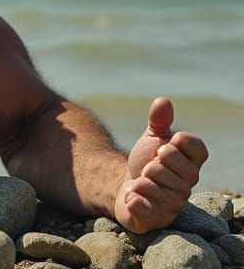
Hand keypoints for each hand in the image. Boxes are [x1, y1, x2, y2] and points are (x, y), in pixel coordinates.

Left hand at [114, 97, 207, 232]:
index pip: (195, 146)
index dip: (176, 142)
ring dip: (139, 178)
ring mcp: (174, 203)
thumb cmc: (145, 161)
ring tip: (142, 182)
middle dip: (150, 161)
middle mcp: (188, 184)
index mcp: (193, 163)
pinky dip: (133, 198)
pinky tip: (133, 196)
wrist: (125, 187)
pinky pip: (144, 206)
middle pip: (167, 161)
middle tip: (149, 168)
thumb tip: (162, 101)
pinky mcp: (157, 219)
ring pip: (152, 181)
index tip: (166, 145)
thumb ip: (159, 120)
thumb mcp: (152, 138)